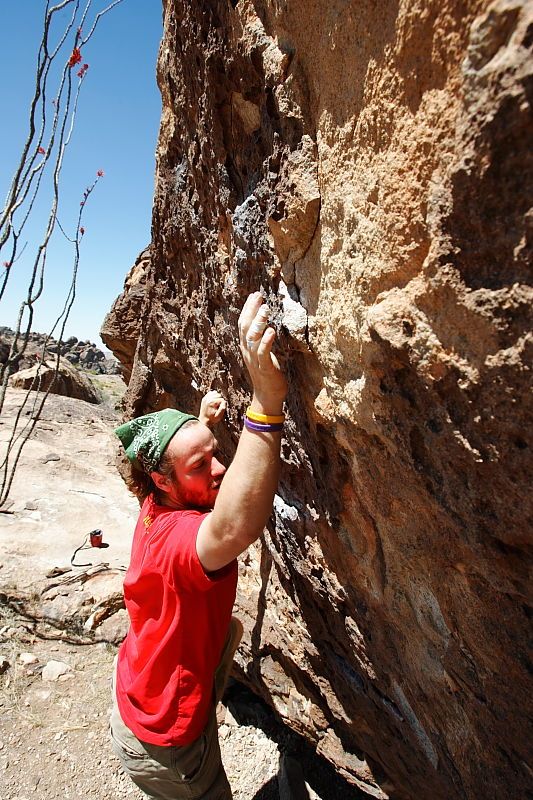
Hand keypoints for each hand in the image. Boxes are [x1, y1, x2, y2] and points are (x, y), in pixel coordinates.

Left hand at [199, 390, 226, 426]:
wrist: (204, 420)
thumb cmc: (212, 419)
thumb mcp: (219, 416)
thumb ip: (222, 408)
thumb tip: (224, 402)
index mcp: (212, 402)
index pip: (222, 400)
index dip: (222, 405)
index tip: (219, 410)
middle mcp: (208, 399)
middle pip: (219, 395)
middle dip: (220, 400)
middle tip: (217, 407)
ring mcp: (205, 398)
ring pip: (215, 393)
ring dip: (217, 398)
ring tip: (215, 404)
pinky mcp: (204, 398)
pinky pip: (211, 393)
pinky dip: (213, 395)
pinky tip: (213, 401)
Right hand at [238, 293, 287, 413]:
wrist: (267, 397)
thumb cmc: (268, 374)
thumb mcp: (261, 353)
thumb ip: (260, 340)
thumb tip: (264, 324)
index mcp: (246, 347)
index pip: (243, 324)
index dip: (248, 309)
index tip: (254, 295)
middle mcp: (247, 351)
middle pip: (245, 327)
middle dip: (251, 310)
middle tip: (259, 296)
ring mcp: (254, 360)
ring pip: (253, 338)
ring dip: (259, 322)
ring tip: (266, 309)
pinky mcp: (264, 368)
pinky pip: (263, 353)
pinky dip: (266, 341)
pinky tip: (272, 331)